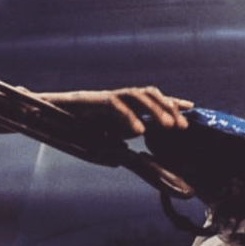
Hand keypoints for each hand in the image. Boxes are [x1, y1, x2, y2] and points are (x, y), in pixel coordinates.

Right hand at [38, 87, 192, 136]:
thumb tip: (130, 150)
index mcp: (127, 103)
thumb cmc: (80, 125)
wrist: (52, 115)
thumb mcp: (107, 133)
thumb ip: (121, 136)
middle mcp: (122, 96)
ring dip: (156, 110)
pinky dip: (130, 117)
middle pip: (152, 94)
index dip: (173, 101)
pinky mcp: (98, 100)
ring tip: (168, 126)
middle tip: (182, 126)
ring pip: (139, 96)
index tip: (192, 107)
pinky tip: (138, 131)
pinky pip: (117, 105)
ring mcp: (111, 96)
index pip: (155, 99)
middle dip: (169, 108)